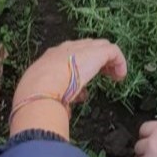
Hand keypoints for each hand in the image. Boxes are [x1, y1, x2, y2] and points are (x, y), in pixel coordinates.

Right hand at [10, 39, 127, 137]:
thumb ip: (56, 98)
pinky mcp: (97, 53)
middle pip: (86, 48)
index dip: (79, 67)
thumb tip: (65, 108)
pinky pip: (113, 52)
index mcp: (51, 58)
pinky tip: (120, 77)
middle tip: (104, 75)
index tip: (83, 84)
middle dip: (95, 60)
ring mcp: (81, 49)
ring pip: (101, 47)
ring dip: (108, 62)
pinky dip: (119, 62)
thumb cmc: (36, 94)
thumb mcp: (43, 95)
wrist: (40, 86)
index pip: (69, 56)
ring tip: (115, 76)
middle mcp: (66, 49)